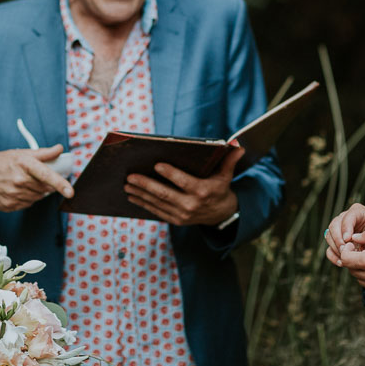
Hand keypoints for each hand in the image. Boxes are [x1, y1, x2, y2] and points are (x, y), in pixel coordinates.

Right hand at [0, 145, 74, 212]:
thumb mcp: (19, 153)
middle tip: (36, 176)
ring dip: (36, 191)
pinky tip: (17, 190)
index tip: (70, 192)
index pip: (46, 175)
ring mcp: (14, 195)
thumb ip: (42, 153)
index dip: (60, 184)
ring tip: (24, 182)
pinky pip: (28, 204)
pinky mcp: (10, 206)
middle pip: (45, 187)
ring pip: (37, 197)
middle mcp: (19, 181)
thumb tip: (59, 149)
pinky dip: (27, 197)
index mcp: (23, 164)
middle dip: (46, 183)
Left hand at [124, 146, 243, 226]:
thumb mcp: (226, 174)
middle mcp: (191, 205)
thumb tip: (237, 144)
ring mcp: (182, 215)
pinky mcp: (175, 221)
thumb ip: (229, 160)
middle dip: (146, 185)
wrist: (221, 215)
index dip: (170, 174)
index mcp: (203, 192)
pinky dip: (143, 204)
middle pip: (165, 194)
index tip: (156, 164)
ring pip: (157, 203)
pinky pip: (156, 212)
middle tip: (130, 176)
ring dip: (140, 194)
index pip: (184, 182)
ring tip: (126, 184)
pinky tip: (132, 196)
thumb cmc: (220, 188)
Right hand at [324, 202, 364, 265]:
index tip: (348, 239)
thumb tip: (353, 240)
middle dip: (338, 239)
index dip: (346, 227)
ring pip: (328, 236)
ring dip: (336, 248)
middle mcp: (345, 218)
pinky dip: (334, 256)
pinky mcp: (335, 243)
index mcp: (359, 212)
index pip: (348, 216)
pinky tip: (342, 262)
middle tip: (344, 250)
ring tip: (345, 258)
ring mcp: (338, 230)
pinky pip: (329, 249)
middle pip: (334, 225)